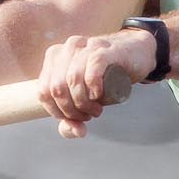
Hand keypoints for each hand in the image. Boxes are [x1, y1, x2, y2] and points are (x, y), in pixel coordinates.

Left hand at [37, 29, 154, 137]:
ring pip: (73, 80)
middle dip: (71, 110)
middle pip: (57, 88)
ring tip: (96, 110)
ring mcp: (86, 46)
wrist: (135, 54)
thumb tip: (75, 131)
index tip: (73, 119)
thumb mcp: (86, 96)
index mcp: (55, 56)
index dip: (56, 112)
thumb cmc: (107, 76)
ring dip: (83, 103)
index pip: (43, 91)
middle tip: (88, 116)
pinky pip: (92, 69)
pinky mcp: (104, 49)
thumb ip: (73, 116)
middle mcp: (67, 48)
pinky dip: (93, 88)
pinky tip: (99, 95)